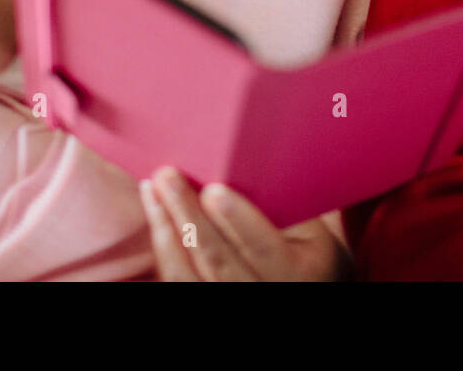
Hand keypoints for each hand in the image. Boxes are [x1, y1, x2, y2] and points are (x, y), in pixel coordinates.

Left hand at [139, 166, 349, 280]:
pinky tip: (157, 213)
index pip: (262, 247)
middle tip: (167, 177)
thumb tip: (243, 165)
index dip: (237, 220)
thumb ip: (283, 206)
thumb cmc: (304, 250)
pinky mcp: (206, 298)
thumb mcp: (310, 231)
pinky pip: (176, 277)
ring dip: (166, 228)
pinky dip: (163, 245)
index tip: (214, 190)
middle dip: (189, 216)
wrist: (299, 285)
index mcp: (295, 272)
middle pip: (217, 259)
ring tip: (152, 189)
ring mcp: (230, 299)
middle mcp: (262, 292)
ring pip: (188, 274)